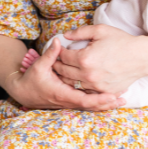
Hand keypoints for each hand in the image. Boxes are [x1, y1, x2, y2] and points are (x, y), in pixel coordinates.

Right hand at [7, 35, 121, 110]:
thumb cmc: (31, 79)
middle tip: (123, 98)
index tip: (111, 96)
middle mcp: (68, 101)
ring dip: (106, 105)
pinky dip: (100, 103)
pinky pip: (88, 105)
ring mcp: (70, 103)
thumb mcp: (39, 66)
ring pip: (91, 107)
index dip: (98, 99)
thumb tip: (59, 41)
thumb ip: (51, 54)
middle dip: (107, 104)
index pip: (84, 99)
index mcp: (62, 94)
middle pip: (91, 106)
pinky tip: (112, 99)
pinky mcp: (71, 102)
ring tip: (123, 99)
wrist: (24, 92)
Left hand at [52, 24, 147, 94]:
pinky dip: (80, 85)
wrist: (141, 58)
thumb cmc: (122, 42)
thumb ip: (80, 32)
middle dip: (57, 65)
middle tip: (56, 60)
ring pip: (72, 84)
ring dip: (66, 77)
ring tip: (65, 70)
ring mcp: (96, 85)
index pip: (63, 56)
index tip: (58, 49)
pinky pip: (86, 90)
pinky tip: (79, 78)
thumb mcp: (100, 30)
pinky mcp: (104, 91)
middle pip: (63, 72)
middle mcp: (88, 74)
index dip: (58, 51)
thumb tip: (66, 36)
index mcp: (84, 59)